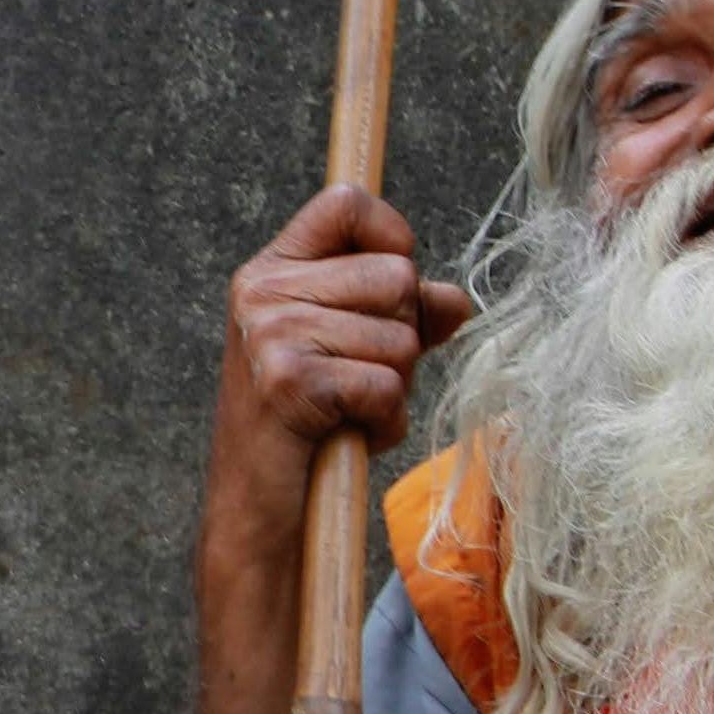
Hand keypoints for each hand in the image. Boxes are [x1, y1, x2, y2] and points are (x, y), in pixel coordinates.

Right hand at [209, 184, 471, 535]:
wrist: (258, 511)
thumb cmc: (313, 427)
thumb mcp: (359, 354)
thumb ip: (406, 316)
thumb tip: (455, 298)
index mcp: (274, 270)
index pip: (346, 202)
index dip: (393, 236)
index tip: (393, 290)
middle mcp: (264, 290)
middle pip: (397, 276)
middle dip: (403, 337)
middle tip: (360, 379)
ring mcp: (271, 332)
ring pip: (400, 337)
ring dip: (395, 387)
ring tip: (350, 410)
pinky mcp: (288, 380)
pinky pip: (386, 385)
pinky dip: (386, 422)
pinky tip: (351, 435)